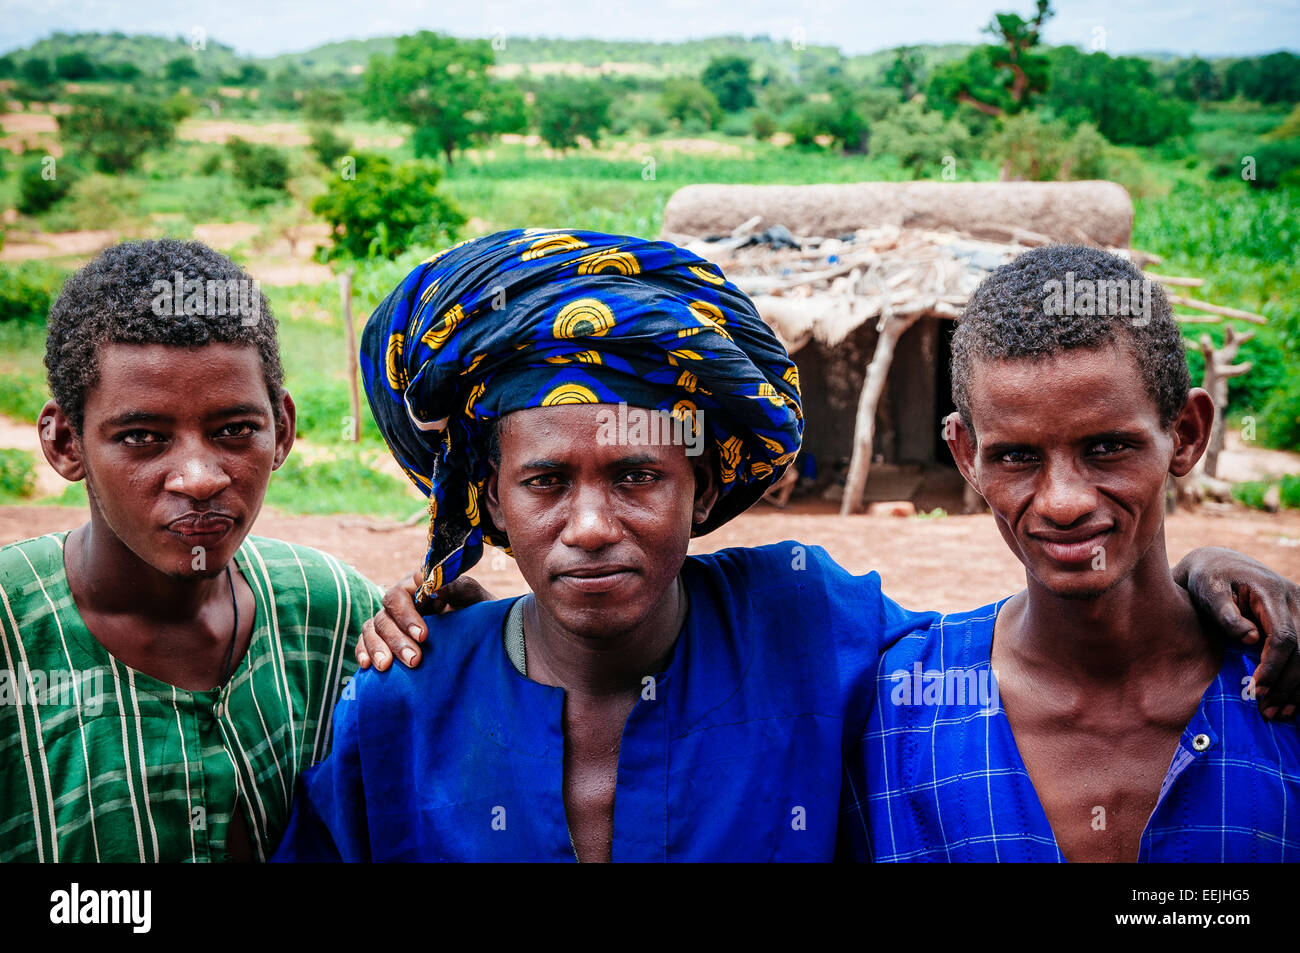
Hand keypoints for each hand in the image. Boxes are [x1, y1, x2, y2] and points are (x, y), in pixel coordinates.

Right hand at [355, 571, 495, 670]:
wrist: (480, 633)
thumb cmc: (478, 611)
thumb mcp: (473, 598)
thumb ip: (457, 587)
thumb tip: (436, 587)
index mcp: (418, 586)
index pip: (400, 595)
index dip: (407, 615)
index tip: (423, 637)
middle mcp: (401, 601)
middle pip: (385, 616)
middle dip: (397, 640)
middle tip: (414, 660)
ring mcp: (391, 620)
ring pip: (372, 629)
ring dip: (378, 648)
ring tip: (386, 667)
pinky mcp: (385, 639)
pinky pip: (366, 642)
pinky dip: (363, 651)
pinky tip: (367, 666)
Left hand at [1175, 546, 1299, 718]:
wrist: (1219, 563)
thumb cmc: (1209, 578)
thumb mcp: (1208, 589)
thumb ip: (1226, 613)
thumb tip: (1251, 639)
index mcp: (1271, 592)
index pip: (1283, 637)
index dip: (1273, 666)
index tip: (1257, 688)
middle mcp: (1295, 598)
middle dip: (1286, 684)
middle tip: (1267, 709)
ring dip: (1298, 687)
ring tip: (1279, 712)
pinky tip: (1293, 701)